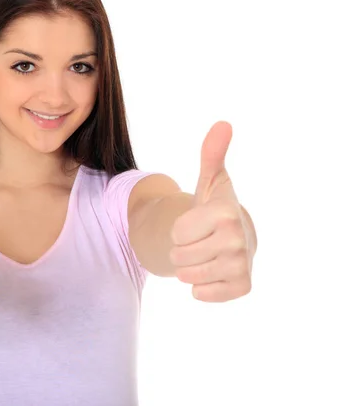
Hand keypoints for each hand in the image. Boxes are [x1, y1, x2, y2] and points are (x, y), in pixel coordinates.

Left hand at [169, 121, 253, 301]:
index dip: (180, 228)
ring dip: (189, 267)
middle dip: (182, 248)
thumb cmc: (215, 206)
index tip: (196, 221)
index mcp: (226, 213)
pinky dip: (200, 286)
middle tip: (200, 239)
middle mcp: (238, 240)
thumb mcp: (210, 180)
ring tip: (205, 253)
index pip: (176, 232)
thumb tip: (223, 124)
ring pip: (186, 276)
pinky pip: (201, 294)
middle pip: (178, 256)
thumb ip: (211, 154)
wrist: (235, 237)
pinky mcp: (242, 287)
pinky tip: (213, 271)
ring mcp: (242, 266)